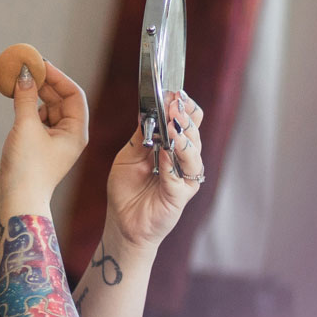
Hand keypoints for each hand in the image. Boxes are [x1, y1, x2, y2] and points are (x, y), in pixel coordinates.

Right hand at [0, 59, 87, 211]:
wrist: (15, 200)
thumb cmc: (28, 171)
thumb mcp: (26, 127)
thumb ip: (25, 98)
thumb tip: (25, 76)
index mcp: (76, 133)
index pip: (74, 95)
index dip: (58, 77)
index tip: (41, 65)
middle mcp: (68, 137)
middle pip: (61, 100)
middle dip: (45, 84)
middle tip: (27, 69)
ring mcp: (53, 143)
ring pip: (47, 110)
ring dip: (34, 96)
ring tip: (19, 84)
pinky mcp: (37, 148)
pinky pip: (36, 121)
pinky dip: (27, 109)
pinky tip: (16, 102)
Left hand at [105, 89, 204, 250]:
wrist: (123, 224)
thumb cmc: (126, 192)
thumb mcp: (128, 157)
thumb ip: (141, 136)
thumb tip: (149, 111)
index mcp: (172, 147)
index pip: (186, 121)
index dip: (183, 106)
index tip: (174, 92)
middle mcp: (183, 160)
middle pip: (193, 132)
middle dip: (183, 116)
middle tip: (174, 103)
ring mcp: (184, 178)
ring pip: (192, 152)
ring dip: (182, 136)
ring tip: (173, 124)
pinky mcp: (180, 195)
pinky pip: (179, 175)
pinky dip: (171, 162)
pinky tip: (164, 151)